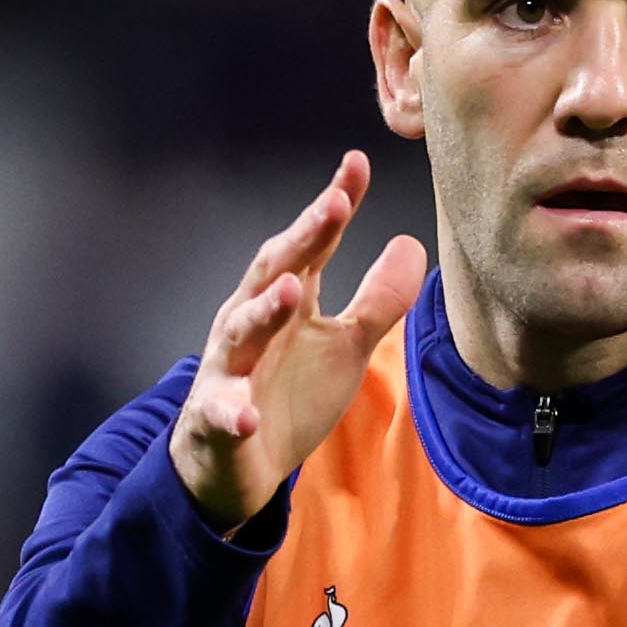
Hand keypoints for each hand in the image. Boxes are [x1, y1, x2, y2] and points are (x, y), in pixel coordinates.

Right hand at [169, 150, 426, 532]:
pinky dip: (231, 412)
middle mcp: (250, 323)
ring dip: (264, 311)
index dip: (333, 206)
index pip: (312, 246)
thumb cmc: (288, 392)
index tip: (357, 163)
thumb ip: (377, 299)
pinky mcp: (216, 419)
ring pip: (241, 333)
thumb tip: (411, 242)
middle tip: (334, 205)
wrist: (234, 462)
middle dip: (302, 239)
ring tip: (291, 291)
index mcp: (286, 301)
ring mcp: (229, 369)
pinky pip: (222, 413)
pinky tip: (246, 413)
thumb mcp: (344, 345)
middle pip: (275, 273)